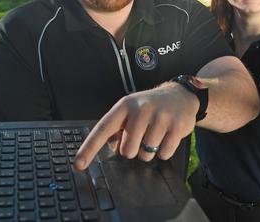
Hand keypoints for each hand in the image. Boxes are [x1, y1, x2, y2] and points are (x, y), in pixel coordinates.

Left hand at [72, 83, 197, 169]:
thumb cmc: (151, 106)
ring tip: (156, 135)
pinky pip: (164, 154)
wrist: (180, 95)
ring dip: (150, 151)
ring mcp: (160, 117)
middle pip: (127, 150)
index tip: (78, 164)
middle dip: (134, 149)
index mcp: (125, 106)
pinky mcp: (176, 126)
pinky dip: (164, 151)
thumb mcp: (131, 109)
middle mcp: (141, 110)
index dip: (89, 148)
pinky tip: (166, 137)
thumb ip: (117, 128)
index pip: (103, 129)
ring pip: (146, 154)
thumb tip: (109, 147)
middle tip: (142, 137)